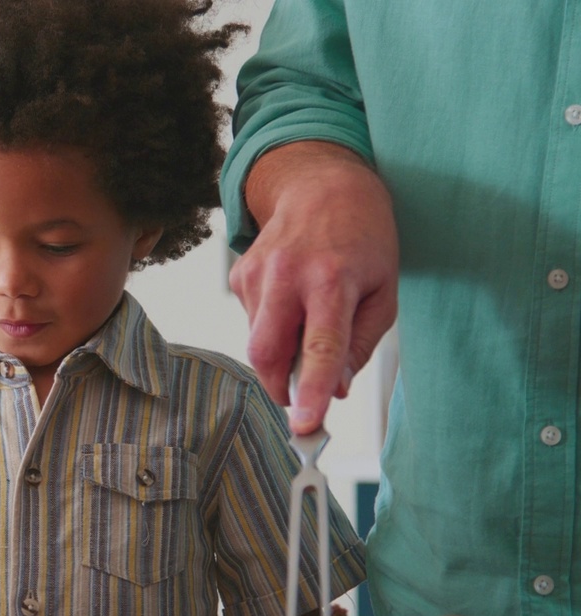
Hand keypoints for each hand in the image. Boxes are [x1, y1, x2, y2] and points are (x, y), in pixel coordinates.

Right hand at [230, 140, 398, 433]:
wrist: (320, 185)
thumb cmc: (361, 238)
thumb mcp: (383, 291)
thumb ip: (359, 345)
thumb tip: (335, 390)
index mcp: (332, 279)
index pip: (321, 345)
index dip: (313, 389)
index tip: (307, 424)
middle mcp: (287, 275)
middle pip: (267, 352)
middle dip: (280, 387)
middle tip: (299, 399)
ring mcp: (256, 273)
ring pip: (258, 341)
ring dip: (281, 350)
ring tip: (307, 318)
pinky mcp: (239, 275)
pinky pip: (252, 322)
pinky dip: (272, 327)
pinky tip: (290, 300)